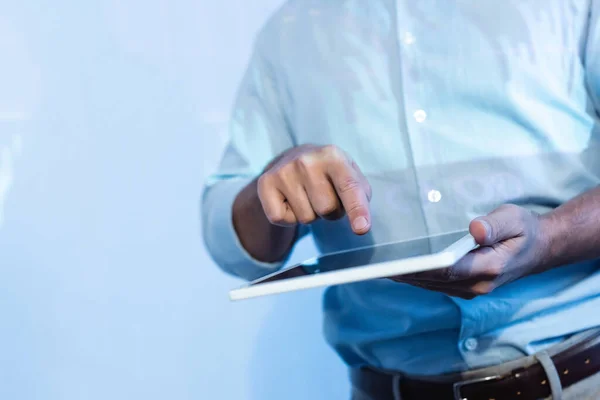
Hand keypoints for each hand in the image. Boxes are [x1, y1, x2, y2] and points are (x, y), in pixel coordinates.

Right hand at [258, 144, 371, 233]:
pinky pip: (281, 219)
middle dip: (331, 212)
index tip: (362, 228)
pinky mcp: (265, 183)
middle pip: (327, 209)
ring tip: (307, 196)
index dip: (357, 209)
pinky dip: (288, 218)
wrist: (292, 159)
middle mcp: (306, 161)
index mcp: (333, 155)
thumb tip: (360, 223)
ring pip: (306, 218)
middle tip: (324, 196)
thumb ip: (359, 195)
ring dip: (310, 214)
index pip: (349, 186)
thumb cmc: (328, 173)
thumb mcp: (349, 174)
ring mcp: (283, 171)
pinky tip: (289, 199)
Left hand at [391, 204, 552, 298]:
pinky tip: (399, 269)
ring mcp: (471, 290)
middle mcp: (477, 285)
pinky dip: (417, 278)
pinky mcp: (465, 288)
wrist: (539, 249)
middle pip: (434, 280)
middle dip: (406, 273)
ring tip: (380, 267)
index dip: (421, 267)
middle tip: (376, 265)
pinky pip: (436, 285)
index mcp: (489, 268)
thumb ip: (494, 225)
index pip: (448, 269)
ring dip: (408, 278)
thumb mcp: (514, 219)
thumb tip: (475, 230)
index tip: (397, 264)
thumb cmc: (524, 230)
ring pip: (432, 285)